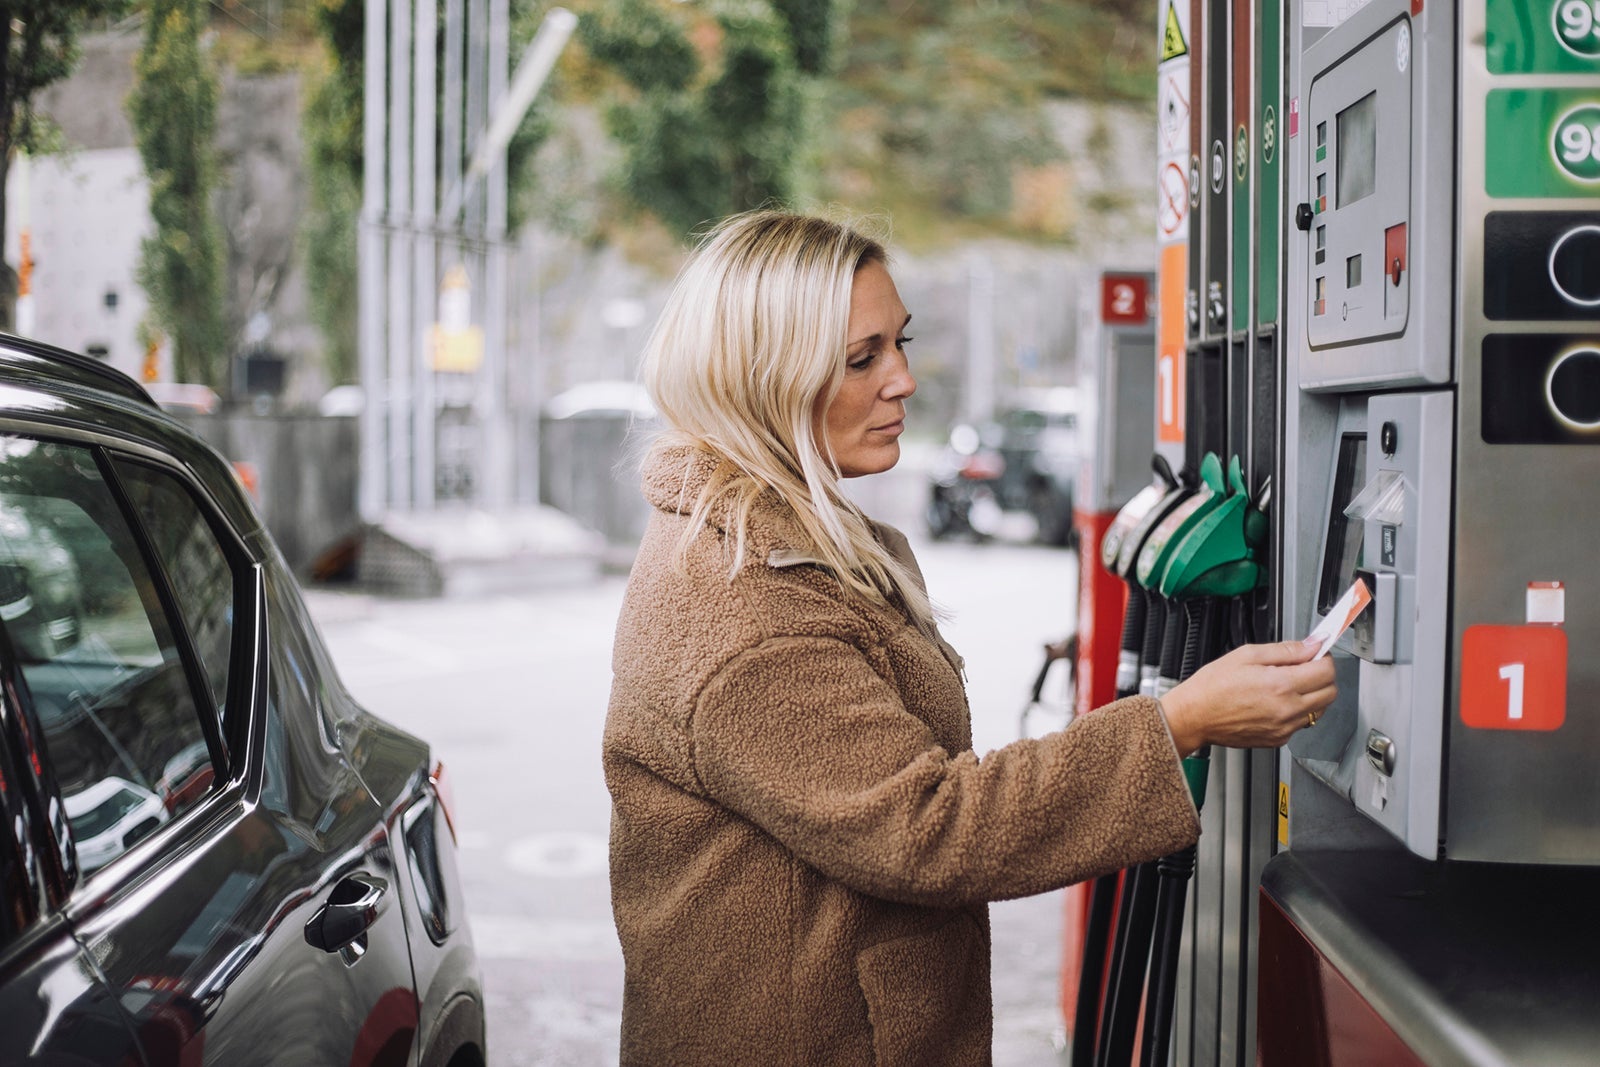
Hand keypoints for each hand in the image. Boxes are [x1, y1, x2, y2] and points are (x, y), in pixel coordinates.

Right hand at [1159, 639, 1336, 755]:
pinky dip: (1297, 711)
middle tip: (1305, 668)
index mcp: (1281, 685)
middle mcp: (1287, 709)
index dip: (1323, 657)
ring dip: (1313, 695)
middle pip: (1330, 692)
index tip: (1316, 653)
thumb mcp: (1247, 655)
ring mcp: (1284, 728)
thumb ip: (1284, 650)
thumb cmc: (1213, 687)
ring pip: (1320, 710)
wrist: (1194, 716)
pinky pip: (1301, 723)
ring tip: (1287, 685)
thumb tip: (1311, 645)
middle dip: (1323, 676)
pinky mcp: (1278, 739)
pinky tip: (1276, 702)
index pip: (1326, 671)